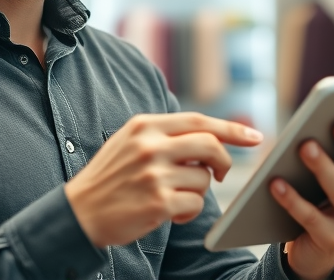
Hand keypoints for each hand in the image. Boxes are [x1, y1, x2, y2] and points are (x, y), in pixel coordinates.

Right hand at [64, 112, 263, 247]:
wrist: (79, 212)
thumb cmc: (110, 178)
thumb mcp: (129, 142)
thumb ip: (165, 134)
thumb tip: (210, 136)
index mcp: (145, 125)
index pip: (199, 120)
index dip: (231, 128)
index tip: (254, 136)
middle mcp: (151, 146)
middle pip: (210, 146)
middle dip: (224, 162)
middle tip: (221, 174)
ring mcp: (155, 174)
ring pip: (204, 179)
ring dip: (198, 192)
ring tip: (173, 197)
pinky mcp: (158, 203)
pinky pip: (195, 205)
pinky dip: (188, 212)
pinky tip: (168, 213)